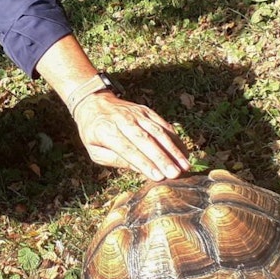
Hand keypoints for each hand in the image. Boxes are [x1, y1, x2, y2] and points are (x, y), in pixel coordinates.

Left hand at [73, 91, 189, 180]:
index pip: (127, 149)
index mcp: (106, 131)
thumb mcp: (95, 150)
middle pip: (146, 140)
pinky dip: (175, 138)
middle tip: (176, 173)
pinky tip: (184, 152)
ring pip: (158, 131)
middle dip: (162, 158)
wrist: (94, 102)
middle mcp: (123, 120)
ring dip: (173, 149)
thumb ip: (116, 160)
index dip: (144, 162)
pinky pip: (163, 124)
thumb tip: (140, 170)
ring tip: (185, 165)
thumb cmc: (94, 132)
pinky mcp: (147, 111)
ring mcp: (137, 114)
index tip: (158, 176)